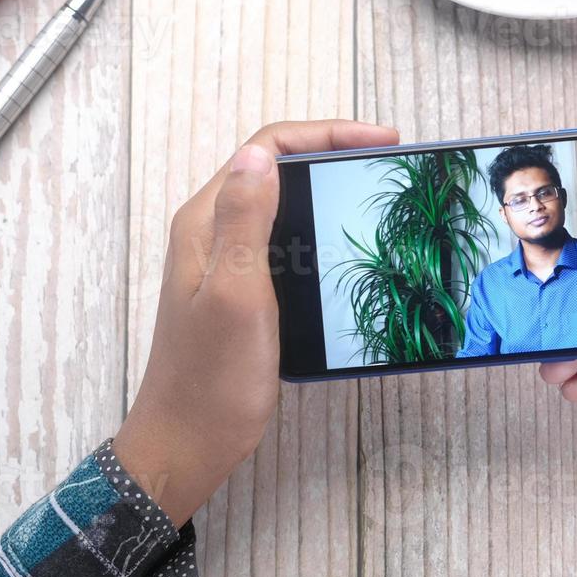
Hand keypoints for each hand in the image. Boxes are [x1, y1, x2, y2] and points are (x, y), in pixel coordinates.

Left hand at [115, 120, 398, 524]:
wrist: (189, 443)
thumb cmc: (210, 379)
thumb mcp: (235, 294)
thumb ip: (244, 221)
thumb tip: (258, 153)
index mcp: (205, 222)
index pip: (266, 148)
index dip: (326, 134)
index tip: (381, 141)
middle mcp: (213, 233)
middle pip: (276, 169)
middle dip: (334, 156)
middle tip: (387, 165)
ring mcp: (227, 262)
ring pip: (283, 206)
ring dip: (328, 195)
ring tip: (377, 203)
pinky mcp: (243, 291)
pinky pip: (285, 245)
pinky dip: (319, 236)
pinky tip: (350, 253)